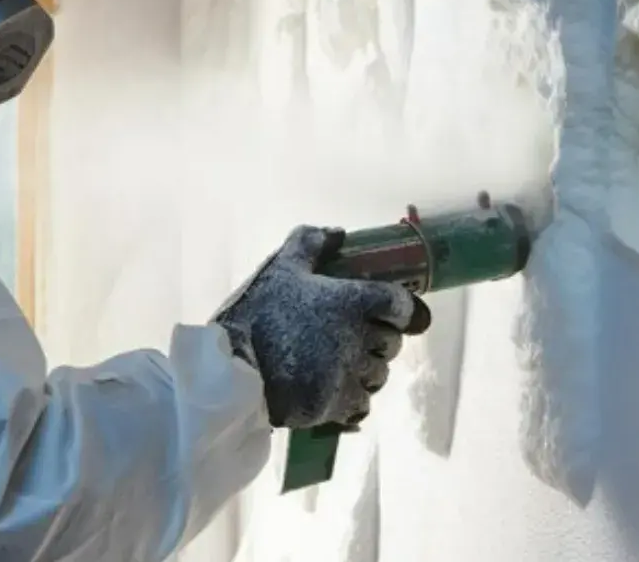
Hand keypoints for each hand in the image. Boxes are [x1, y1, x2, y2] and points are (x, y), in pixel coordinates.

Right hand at [213, 225, 431, 428]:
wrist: (230, 367)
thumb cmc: (256, 311)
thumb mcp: (280, 268)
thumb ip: (310, 244)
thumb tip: (337, 233)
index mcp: (353, 300)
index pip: (404, 306)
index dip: (408, 312)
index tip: (400, 315)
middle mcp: (359, 338)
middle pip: (392, 343)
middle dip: (379, 341)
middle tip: (355, 338)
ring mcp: (349, 374)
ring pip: (379, 376)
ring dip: (367, 371)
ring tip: (342, 367)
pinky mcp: (335, 405)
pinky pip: (362, 404)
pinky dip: (354, 399)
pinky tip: (335, 392)